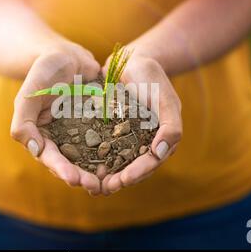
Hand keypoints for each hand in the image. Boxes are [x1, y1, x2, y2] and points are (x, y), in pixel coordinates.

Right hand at [11, 39, 101, 193]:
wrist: (68, 55)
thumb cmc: (45, 71)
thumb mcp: (30, 93)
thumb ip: (24, 120)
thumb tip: (34, 149)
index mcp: (41, 134)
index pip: (49, 157)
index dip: (61, 170)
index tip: (75, 179)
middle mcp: (60, 138)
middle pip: (70, 163)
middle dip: (82, 177)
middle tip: (96, 186)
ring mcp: (79, 132)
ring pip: (88, 157)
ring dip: (97, 170)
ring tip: (110, 181)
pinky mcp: (97, 124)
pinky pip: (105, 140)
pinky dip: (112, 152)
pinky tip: (124, 160)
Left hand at [101, 55, 182, 194]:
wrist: (132, 61)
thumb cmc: (152, 78)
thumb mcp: (165, 98)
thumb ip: (170, 125)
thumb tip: (161, 153)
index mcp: (160, 139)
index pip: (150, 162)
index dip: (137, 173)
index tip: (122, 181)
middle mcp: (143, 142)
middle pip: (132, 167)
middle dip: (118, 180)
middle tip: (102, 189)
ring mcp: (126, 137)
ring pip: (116, 162)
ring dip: (105, 175)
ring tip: (91, 185)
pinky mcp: (109, 131)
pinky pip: (102, 148)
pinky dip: (93, 158)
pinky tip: (80, 165)